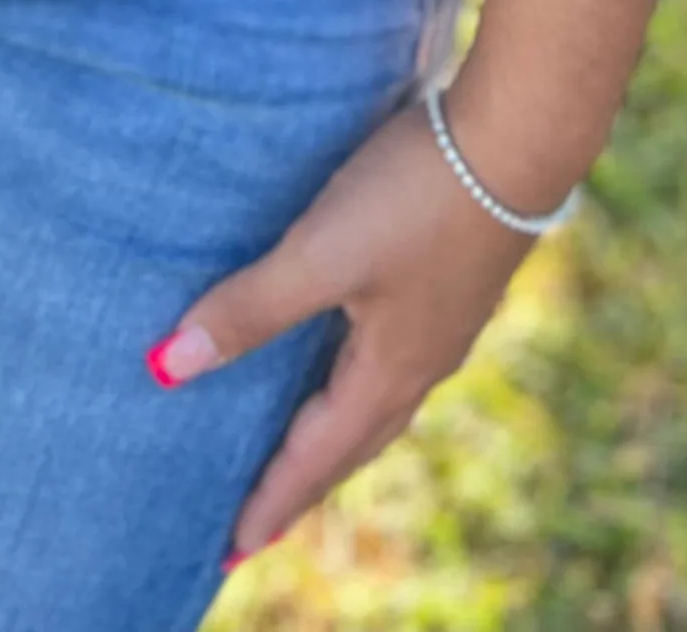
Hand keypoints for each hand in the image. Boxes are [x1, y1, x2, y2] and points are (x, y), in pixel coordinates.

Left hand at [146, 101, 535, 561]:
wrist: (519, 137)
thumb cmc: (414, 196)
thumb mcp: (322, 253)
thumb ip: (249, 308)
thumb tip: (168, 368)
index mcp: (387, 373)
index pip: (314, 457)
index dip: (269, 500)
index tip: (231, 549)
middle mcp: (421, 362)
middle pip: (351, 443)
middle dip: (304, 482)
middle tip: (262, 516)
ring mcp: (444, 323)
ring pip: (378, 401)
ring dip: (335, 432)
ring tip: (303, 443)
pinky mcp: (454, 280)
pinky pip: (397, 360)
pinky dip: (360, 380)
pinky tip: (353, 348)